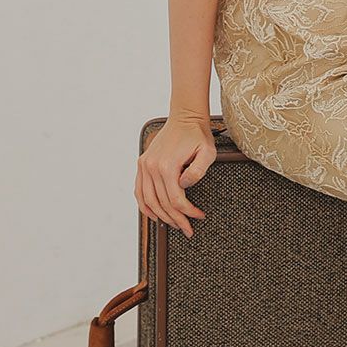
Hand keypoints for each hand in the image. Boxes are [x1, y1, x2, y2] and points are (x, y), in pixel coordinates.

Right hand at [135, 111, 215, 236]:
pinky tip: (154, 215)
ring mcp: (145, 165)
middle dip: (176, 219)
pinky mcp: (143, 163)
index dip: (188, 212)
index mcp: (167, 165)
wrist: (185, 117)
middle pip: (162, 203)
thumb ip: (198, 171)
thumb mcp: (207, 152)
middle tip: (188, 229)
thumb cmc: (198, 135)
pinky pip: (139, 190)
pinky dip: (144, 205)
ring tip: (174, 224)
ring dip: (161, 216)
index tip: (199, 217)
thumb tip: (183, 186)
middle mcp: (152, 167)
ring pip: (148, 200)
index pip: (176, 199)